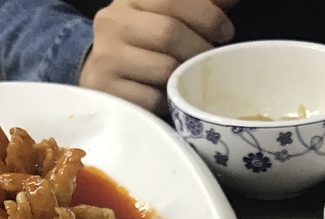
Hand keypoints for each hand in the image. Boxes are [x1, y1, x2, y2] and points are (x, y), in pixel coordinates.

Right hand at [78, 0, 236, 113]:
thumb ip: (197, 6)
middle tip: (211, 61)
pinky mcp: (107, 92)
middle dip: (199, 49)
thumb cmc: (142, 44)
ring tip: (191, 80)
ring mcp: (106, 59)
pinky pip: (153, 100)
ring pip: (163, 69)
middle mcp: (112, 23)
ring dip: (186, 78)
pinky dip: (169, 102)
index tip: (225, 32)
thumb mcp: (163, 16)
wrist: (100, 74)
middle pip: (168, 33)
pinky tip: (170, 98)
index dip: (206, 15)